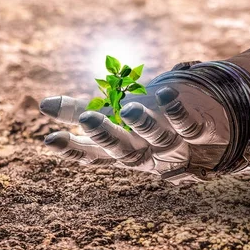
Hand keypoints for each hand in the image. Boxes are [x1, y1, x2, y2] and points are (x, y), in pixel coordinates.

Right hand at [40, 82, 230, 183]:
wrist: (208, 133)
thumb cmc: (147, 124)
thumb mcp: (113, 120)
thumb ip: (79, 112)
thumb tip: (41, 105)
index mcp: (120, 150)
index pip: (93, 155)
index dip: (72, 150)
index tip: (49, 140)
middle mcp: (144, 152)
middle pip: (123, 150)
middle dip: (106, 136)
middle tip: (87, 119)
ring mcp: (172, 144)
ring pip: (156, 137)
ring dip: (143, 124)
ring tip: (130, 109)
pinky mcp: (198, 132)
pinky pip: (189, 124)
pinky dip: (178, 111)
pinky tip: (167, 94)